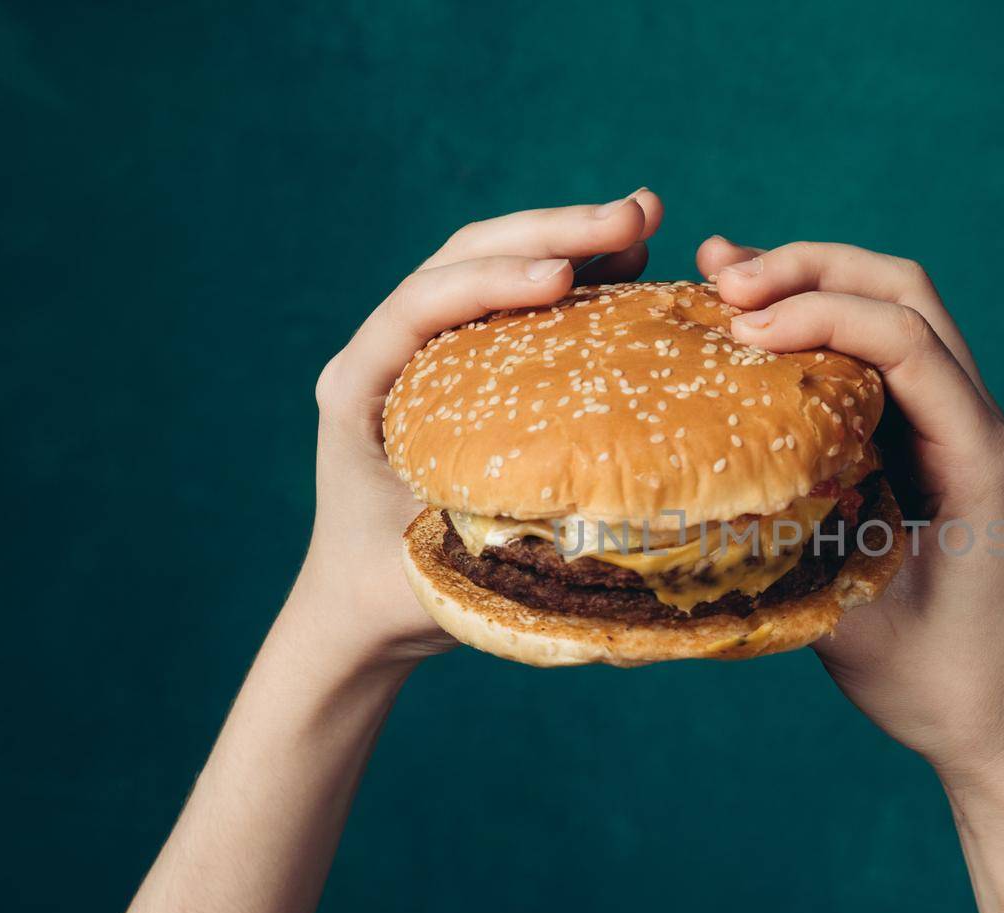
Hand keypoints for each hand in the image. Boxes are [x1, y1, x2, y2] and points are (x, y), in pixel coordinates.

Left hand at [299, 190, 665, 662]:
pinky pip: (515, 302)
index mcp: (358, 388)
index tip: (561, 279)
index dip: (488, 284)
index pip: (418, 307)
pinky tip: (630, 261)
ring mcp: (426, 352)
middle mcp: (385, 354)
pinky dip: (571, 273)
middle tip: (637, 216)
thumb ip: (488, 531)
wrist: (358, 606)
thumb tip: (584, 503)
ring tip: (645, 219)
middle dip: (549, 232)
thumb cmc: (391, 594)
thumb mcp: (431, 568)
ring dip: (566, 237)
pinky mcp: (465, 362)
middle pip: (460, 260)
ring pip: (490, 264)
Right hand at [696, 237, 1003, 786]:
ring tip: (726, 279)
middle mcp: (976, 425)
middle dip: (813, 269)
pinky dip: (819, 331)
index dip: (819, 314)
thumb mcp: (856, 621)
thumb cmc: (939, 685)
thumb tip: (707, 486)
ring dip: (815, 284)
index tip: (739, 329)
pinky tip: (758, 332)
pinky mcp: (927, 448)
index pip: (905, 342)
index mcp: (978, 457)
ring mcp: (953, 430)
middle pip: (905, 293)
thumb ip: (794, 550)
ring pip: (895, 312)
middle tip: (723, 277)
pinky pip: (879, 361)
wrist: (997, 726)